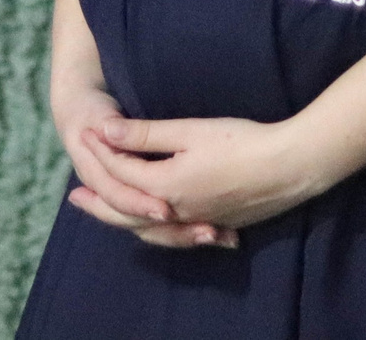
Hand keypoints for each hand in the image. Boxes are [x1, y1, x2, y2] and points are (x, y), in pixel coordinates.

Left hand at [77, 113, 327, 236]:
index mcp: (166, 185)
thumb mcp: (190, 130)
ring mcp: (197, 221)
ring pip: (149, 229)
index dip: (102, 153)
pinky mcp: (216, 224)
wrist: (290, 167)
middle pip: (126, 211)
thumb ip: (146, 133)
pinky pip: (173, 234)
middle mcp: (176, 210)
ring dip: (123, 219)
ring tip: (108, 213)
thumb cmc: (241, 141)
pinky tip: (155, 224)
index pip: (122, 171)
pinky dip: (154, 231)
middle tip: (74, 198)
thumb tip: (106, 130)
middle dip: (99, 203)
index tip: (85, 137)